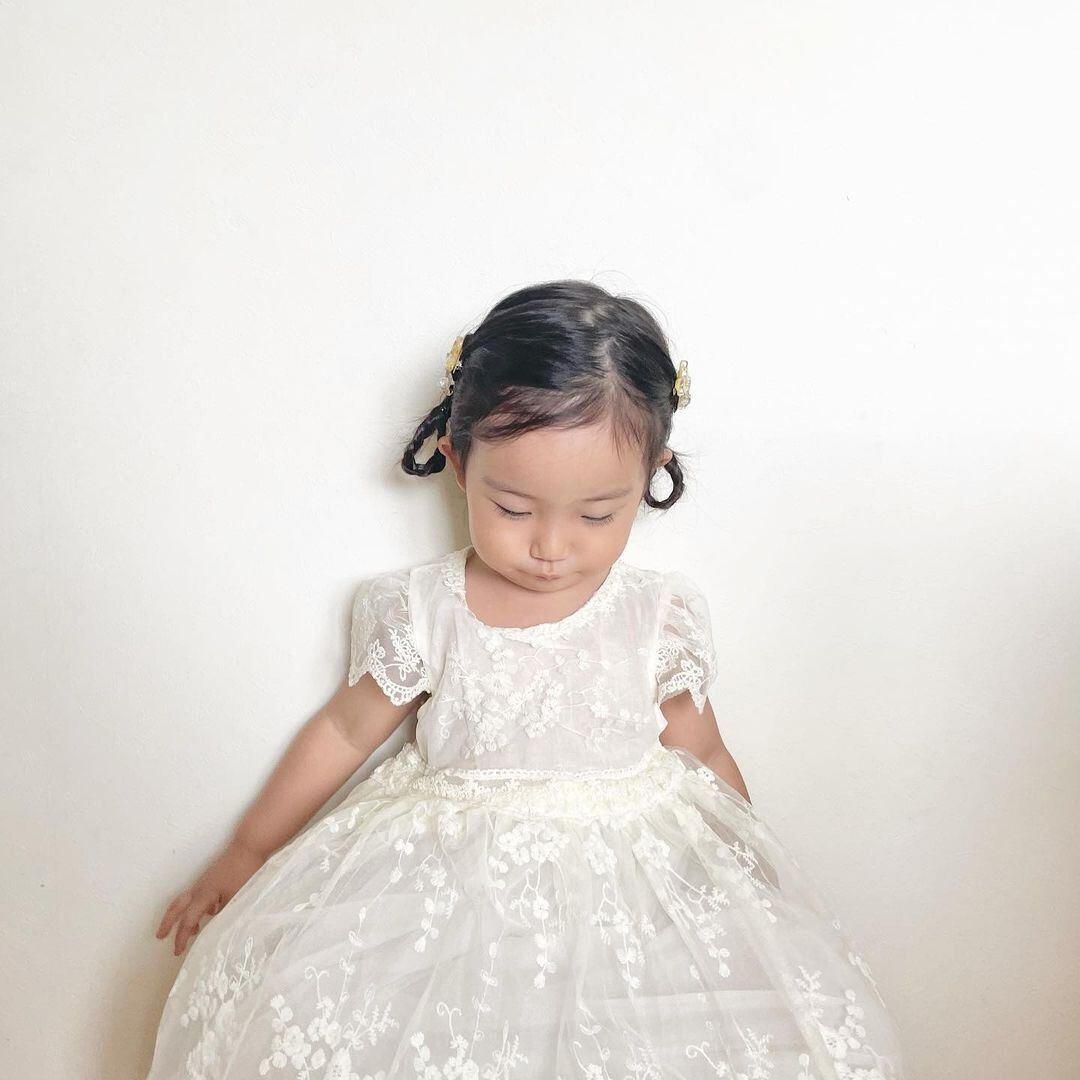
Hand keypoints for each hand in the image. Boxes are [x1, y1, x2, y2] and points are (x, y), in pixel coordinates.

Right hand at [155, 838, 266, 956]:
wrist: (249, 845)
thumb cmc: (243, 870)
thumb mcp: (235, 896)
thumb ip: (224, 913)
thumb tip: (217, 926)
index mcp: (204, 894)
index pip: (188, 920)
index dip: (181, 937)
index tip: (177, 951)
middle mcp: (200, 887)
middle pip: (177, 906)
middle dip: (167, 922)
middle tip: (160, 936)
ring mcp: (205, 880)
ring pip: (187, 900)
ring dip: (183, 915)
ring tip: (190, 931)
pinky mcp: (212, 876)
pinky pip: (199, 894)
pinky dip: (198, 906)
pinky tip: (211, 912)